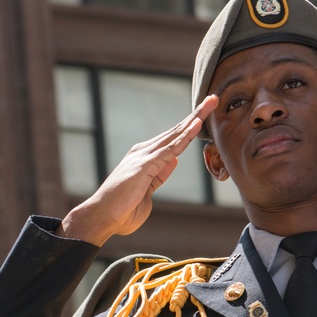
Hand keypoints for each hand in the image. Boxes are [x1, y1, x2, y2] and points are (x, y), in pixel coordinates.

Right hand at [60, 95, 218, 245]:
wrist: (102, 217)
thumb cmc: (122, 210)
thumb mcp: (147, 190)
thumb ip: (160, 175)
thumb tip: (174, 161)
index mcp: (145, 158)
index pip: (172, 139)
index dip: (190, 126)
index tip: (206, 115)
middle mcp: (144, 152)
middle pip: (175, 131)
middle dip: (196, 115)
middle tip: (214, 98)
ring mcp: (144, 157)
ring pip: (175, 135)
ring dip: (195, 119)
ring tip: (211, 103)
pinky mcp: (145, 165)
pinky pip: (170, 149)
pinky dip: (184, 137)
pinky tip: (197, 125)